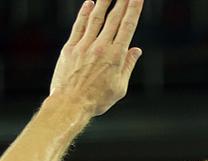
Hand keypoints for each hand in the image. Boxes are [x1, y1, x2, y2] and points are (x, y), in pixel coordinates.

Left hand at [48, 0, 143, 116]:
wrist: (71, 103)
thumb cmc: (98, 99)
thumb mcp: (120, 86)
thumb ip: (127, 65)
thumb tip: (136, 50)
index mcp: (116, 56)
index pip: (128, 27)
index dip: (134, 10)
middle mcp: (101, 47)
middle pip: (114, 18)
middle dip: (122, 2)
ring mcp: (84, 45)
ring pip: (96, 18)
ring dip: (104, 2)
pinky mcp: (71, 47)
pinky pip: (79, 26)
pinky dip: (85, 13)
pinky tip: (90, 3)